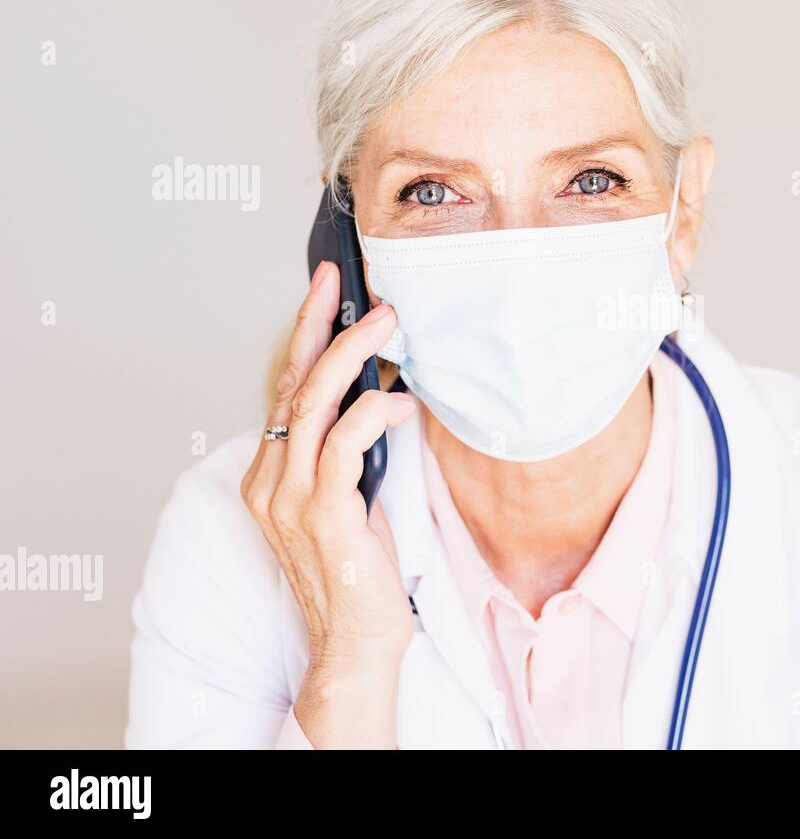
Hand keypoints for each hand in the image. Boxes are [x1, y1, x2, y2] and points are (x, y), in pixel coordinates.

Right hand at [240, 261, 416, 745]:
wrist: (356, 643)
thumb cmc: (359, 571)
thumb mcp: (350, 497)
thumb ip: (349, 451)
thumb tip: (379, 391)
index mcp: (272, 475)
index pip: (286, 389)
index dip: (302, 334)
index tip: (323, 289)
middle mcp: (271, 482)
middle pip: (292, 385)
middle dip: (318, 325)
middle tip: (345, 283)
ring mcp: (291, 499)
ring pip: (314, 405)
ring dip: (351, 354)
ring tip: (387, 322)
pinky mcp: (323, 516)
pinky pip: (346, 446)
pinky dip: (373, 413)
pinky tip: (401, 400)